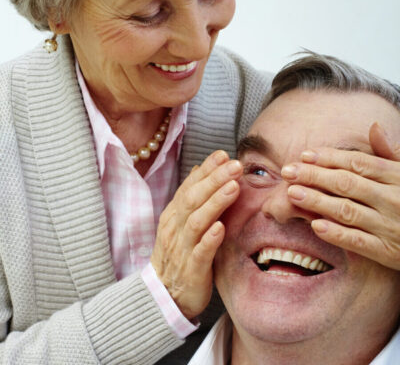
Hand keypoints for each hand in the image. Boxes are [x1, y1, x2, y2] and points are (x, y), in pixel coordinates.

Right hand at [151, 150, 241, 318]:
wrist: (163, 294)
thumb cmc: (178, 254)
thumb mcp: (181, 223)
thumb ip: (192, 197)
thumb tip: (201, 168)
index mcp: (174, 215)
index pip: (189, 186)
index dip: (206, 170)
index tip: (223, 155)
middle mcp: (175, 228)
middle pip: (193, 199)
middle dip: (214, 180)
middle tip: (235, 165)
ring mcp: (182, 248)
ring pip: (196, 222)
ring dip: (215, 203)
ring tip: (233, 187)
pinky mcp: (191, 270)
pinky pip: (199, 253)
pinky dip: (209, 239)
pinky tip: (221, 228)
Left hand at [281, 122, 399, 269]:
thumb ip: (390, 154)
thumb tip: (374, 127)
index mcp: (398, 178)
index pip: (358, 163)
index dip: (329, 158)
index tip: (304, 155)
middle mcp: (394, 200)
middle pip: (347, 183)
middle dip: (314, 176)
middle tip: (287, 172)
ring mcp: (391, 227)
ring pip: (347, 211)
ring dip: (317, 201)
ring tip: (292, 193)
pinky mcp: (387, 252)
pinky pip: (358, 242)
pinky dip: (336, 233)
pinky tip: (315, 225)